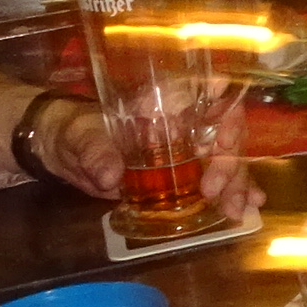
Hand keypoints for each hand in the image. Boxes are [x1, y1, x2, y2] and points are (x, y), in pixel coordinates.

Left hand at [27, 96, 263, 229]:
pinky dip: (231, 194)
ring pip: (225, 161)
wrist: (61, 151)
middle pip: (225, 134)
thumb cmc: (72, 130)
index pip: (210, 94)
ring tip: (237, 212)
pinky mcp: (182, 175)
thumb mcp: (79, 136)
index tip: (221, 143)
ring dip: (237, 186)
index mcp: (163, 102)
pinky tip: (244, 210)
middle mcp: (183, 122)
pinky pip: (214, 181)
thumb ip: (94, 152)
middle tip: (217, 196)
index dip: (226, 114)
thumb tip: (110, 175)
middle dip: (230, 166)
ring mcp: (185, 149)